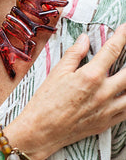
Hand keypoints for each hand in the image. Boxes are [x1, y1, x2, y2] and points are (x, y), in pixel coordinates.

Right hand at [7, 24, 125, 159]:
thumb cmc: (45, 102)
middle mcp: (104, 92)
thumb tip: (84, 39)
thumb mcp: (56, 74)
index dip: (122, 36)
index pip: (112, 50)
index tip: (125, 29)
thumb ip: (73, 54)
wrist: (41, 131)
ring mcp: (108, 109)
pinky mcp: (107, 123)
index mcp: (90, 76)